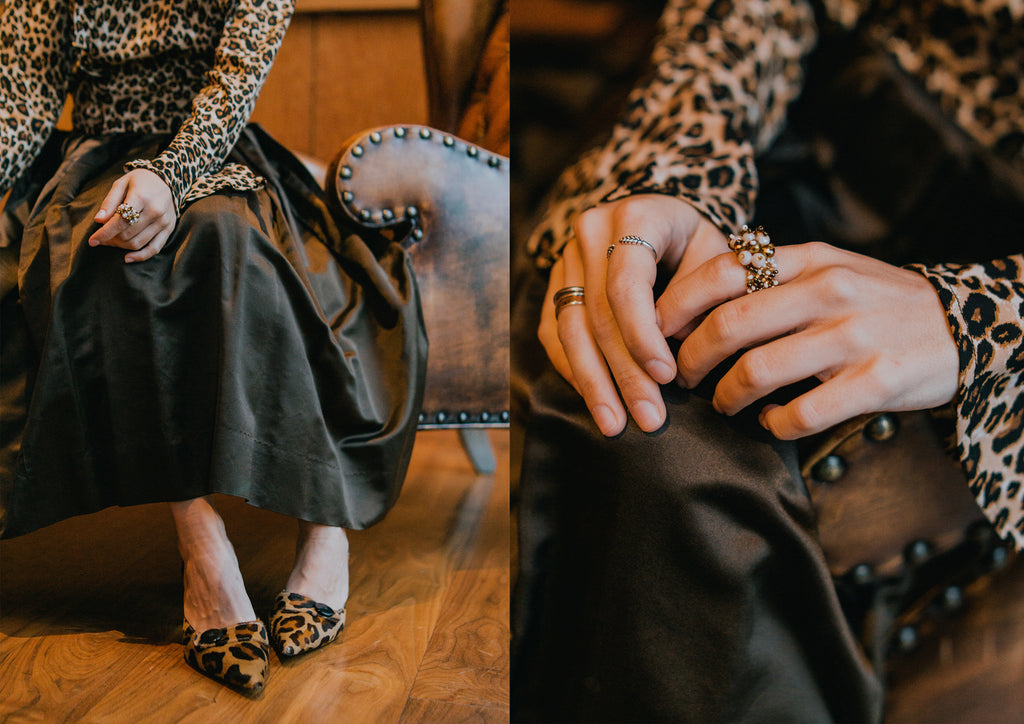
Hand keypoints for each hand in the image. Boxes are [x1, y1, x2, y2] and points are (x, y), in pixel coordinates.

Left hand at [88, 169, 175, 262]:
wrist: (166, 179)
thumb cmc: (140, 181)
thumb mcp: (121, 183)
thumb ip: (110, 202)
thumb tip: (98, 220)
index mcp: (141, 197)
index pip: (120, 221)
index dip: (104, 233)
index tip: (92, 241)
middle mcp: (155, 211)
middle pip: (127, 234)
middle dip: (111, 239)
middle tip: (102, 237)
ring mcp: (163, 221)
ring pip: (138, 242)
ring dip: (121, 246)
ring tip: (112, 242)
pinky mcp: (169, 229)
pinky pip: (155, 248)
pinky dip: (140, 256)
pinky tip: (127, 257)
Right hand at [537, 194, 729, 434]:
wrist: (662, 216)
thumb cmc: (696, 241)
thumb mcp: (714, 255)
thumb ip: (701, 298)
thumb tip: (678, 354)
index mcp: (634, 217)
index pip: (627, 284)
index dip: (643, 335)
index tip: (667, 377)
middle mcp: (590, 233)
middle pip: (598, 313)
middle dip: (623, 373)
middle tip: (648, 418)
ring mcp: (566, 258)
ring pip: (570, 329)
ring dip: (594, 382)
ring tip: (615, 424)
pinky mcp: (555, 283)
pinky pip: (555, 333)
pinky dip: (574, 370)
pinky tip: (594, 400)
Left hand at [657, 241, 958, 438]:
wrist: (968, 326)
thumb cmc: (879, 302)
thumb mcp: (830, 270)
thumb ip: (773, 279)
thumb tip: (697, 302)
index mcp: (810, 260)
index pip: (722, 271)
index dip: (677, 304)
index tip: (657, 331)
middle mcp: (828, 291)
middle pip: (728, 324)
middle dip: (690, 359)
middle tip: (681, 377)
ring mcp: (854, 336)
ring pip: (756, 371)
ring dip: (726, 396)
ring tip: (725, 404)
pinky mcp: (877, 380)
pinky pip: (802, 413)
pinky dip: (773, 425)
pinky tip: (771, 423)